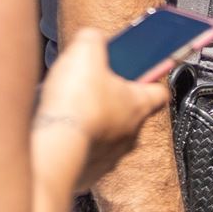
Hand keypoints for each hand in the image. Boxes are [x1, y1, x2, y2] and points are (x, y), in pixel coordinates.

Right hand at [37, 28, 172, 192]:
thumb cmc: (77, 105)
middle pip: (129, 112)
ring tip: (70, 107)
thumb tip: (93, 39)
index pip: (159, 91)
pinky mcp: (87, 172)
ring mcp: (109, 157)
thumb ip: (94, 40)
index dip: (151, 77)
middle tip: (93, 84)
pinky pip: (84, 152)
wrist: (53, 149)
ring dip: (92, 121)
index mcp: (138, 104)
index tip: (142, 69)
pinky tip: (59, 129)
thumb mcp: (85, 50)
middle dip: (112, 97)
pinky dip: (74, 141)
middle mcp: (130, 134)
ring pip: (106, 134)